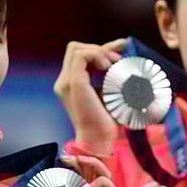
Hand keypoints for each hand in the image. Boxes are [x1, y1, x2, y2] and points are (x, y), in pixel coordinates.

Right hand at [54, 39, 127, 155]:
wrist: (99, 139)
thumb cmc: (107, 121)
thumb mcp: (110, 93)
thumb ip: (109, 77)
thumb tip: (121, 61)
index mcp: (71, 84)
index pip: (80, 56)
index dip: (100, 49)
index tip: (122, 47)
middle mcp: (64, 81)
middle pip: (75, 49)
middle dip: (100, 48)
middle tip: (119, 59)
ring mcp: (67, 82)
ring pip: (76, 49)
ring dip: (99, 51)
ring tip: (114, 64)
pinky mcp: (74, 83)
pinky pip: (81, 56)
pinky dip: (97, 55)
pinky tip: (109, 67)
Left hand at [59, 155, 118, 186]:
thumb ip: (60, 180)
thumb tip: (60, 161)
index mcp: (84, 182)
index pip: (85, 166)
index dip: (77, 160)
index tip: (63, 159)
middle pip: (100, 168)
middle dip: (91, 162)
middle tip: (79, 160)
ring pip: (107, 180)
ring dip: (97, 182)